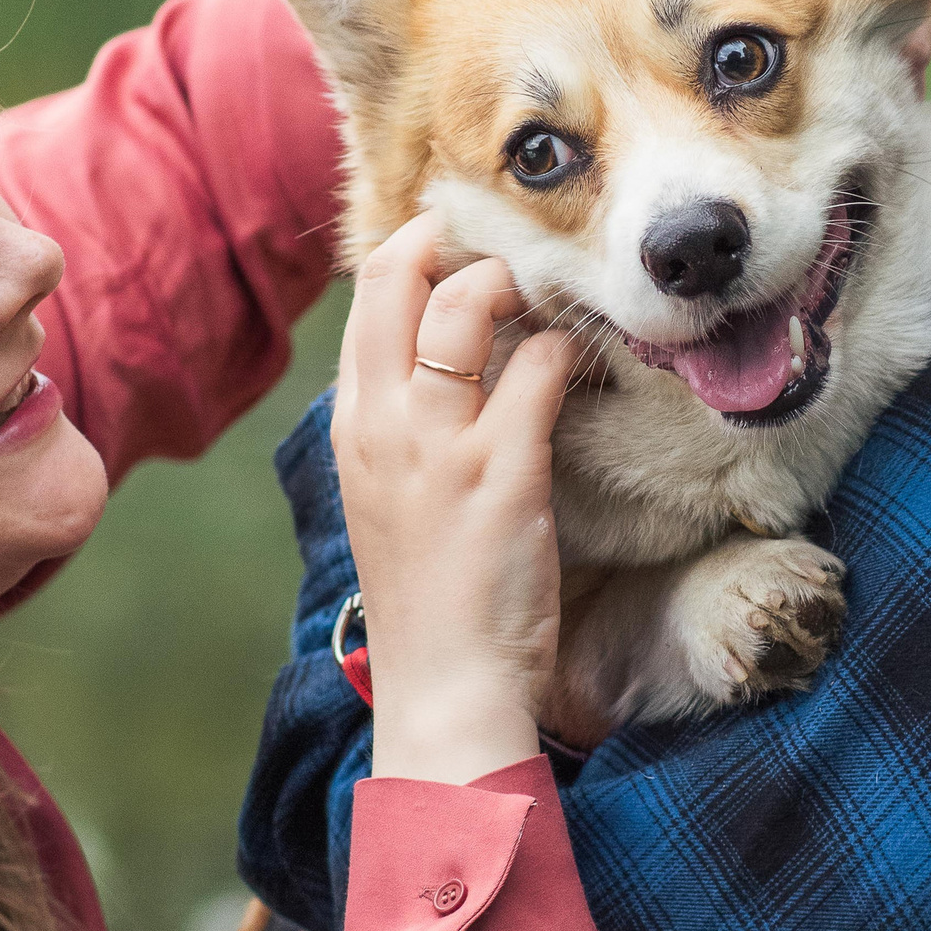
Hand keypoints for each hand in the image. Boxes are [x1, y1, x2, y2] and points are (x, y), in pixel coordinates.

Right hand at [335, 214, 575, 785]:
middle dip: (451, 246)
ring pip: (465, 307)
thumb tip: (437, 366)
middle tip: (502, 260)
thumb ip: (400, 430)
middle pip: (398, 281)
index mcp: (352, 429)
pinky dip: (562, 350)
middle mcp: (383, 424)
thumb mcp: (387, 499)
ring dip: (511, 286)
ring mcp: (439, 444)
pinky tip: (578, 363)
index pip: (364, 302)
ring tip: (540, 305)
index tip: (452, 248)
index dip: (410, 255)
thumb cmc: (428, 598)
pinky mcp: (502, 471)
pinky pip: (536, 368)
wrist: (445, 684)